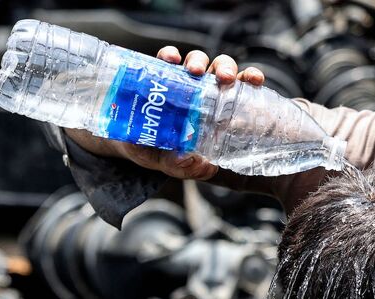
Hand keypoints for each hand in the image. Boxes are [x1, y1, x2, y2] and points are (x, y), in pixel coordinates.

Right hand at [63, 48, 265, 180]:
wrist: (119, 140)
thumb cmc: (150, 150)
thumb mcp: (166, 163)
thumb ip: (185, 168)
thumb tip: (206, 167)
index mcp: (212, 110)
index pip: (237, 90)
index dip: (249, 80)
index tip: (254, 81)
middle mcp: (199, 91)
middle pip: (219, 70)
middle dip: (225, 68)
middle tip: (224, 79)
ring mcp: (178, 80)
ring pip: (197, 61)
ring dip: (198, 61)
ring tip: (193, 71)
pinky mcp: (157, 71)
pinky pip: (167, 58)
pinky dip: (169, 55)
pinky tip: (170, 59)